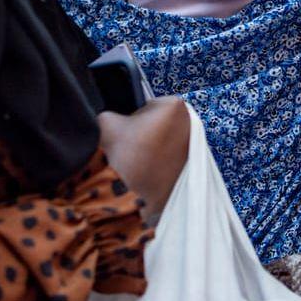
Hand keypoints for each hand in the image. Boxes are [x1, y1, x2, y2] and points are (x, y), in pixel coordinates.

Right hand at [97, 96, 190, 223]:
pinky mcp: (191, 170)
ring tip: (139, 160)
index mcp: (175, 106)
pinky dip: (162, 163)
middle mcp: (191, 124)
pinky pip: (173, 159)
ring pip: (168, 141)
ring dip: (156, 147)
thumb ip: (111, 112)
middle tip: (134, 146)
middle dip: (149, 131)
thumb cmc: (123, 155)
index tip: (129, 130)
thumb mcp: (106, 122)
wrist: (130, 196)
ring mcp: (194, 148)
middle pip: (163, 122)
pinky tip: (147, 171)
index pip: (151, 104)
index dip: (136, 116)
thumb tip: (112, 118)